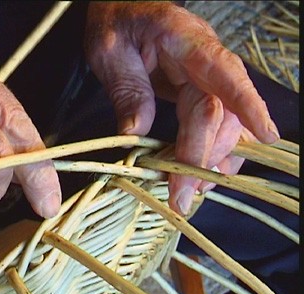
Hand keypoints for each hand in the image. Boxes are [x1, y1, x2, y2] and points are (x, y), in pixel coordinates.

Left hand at [84, 2, 278, 214]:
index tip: (266, 136)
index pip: (223, 71)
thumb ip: (127, 90)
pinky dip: (212, 151)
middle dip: (204, 156)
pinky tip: (204, 173)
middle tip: (182, 194)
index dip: (247, 104)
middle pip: (220, 111)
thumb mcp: (110, 52)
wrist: (120, 10)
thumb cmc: (115, 24)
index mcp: (184, 40)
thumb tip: (135, 136)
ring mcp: (205, 77)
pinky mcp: (199, 92)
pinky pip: (216, 123)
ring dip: (211, 160)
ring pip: (224, 122)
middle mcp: (204, 60)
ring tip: (191, 191)